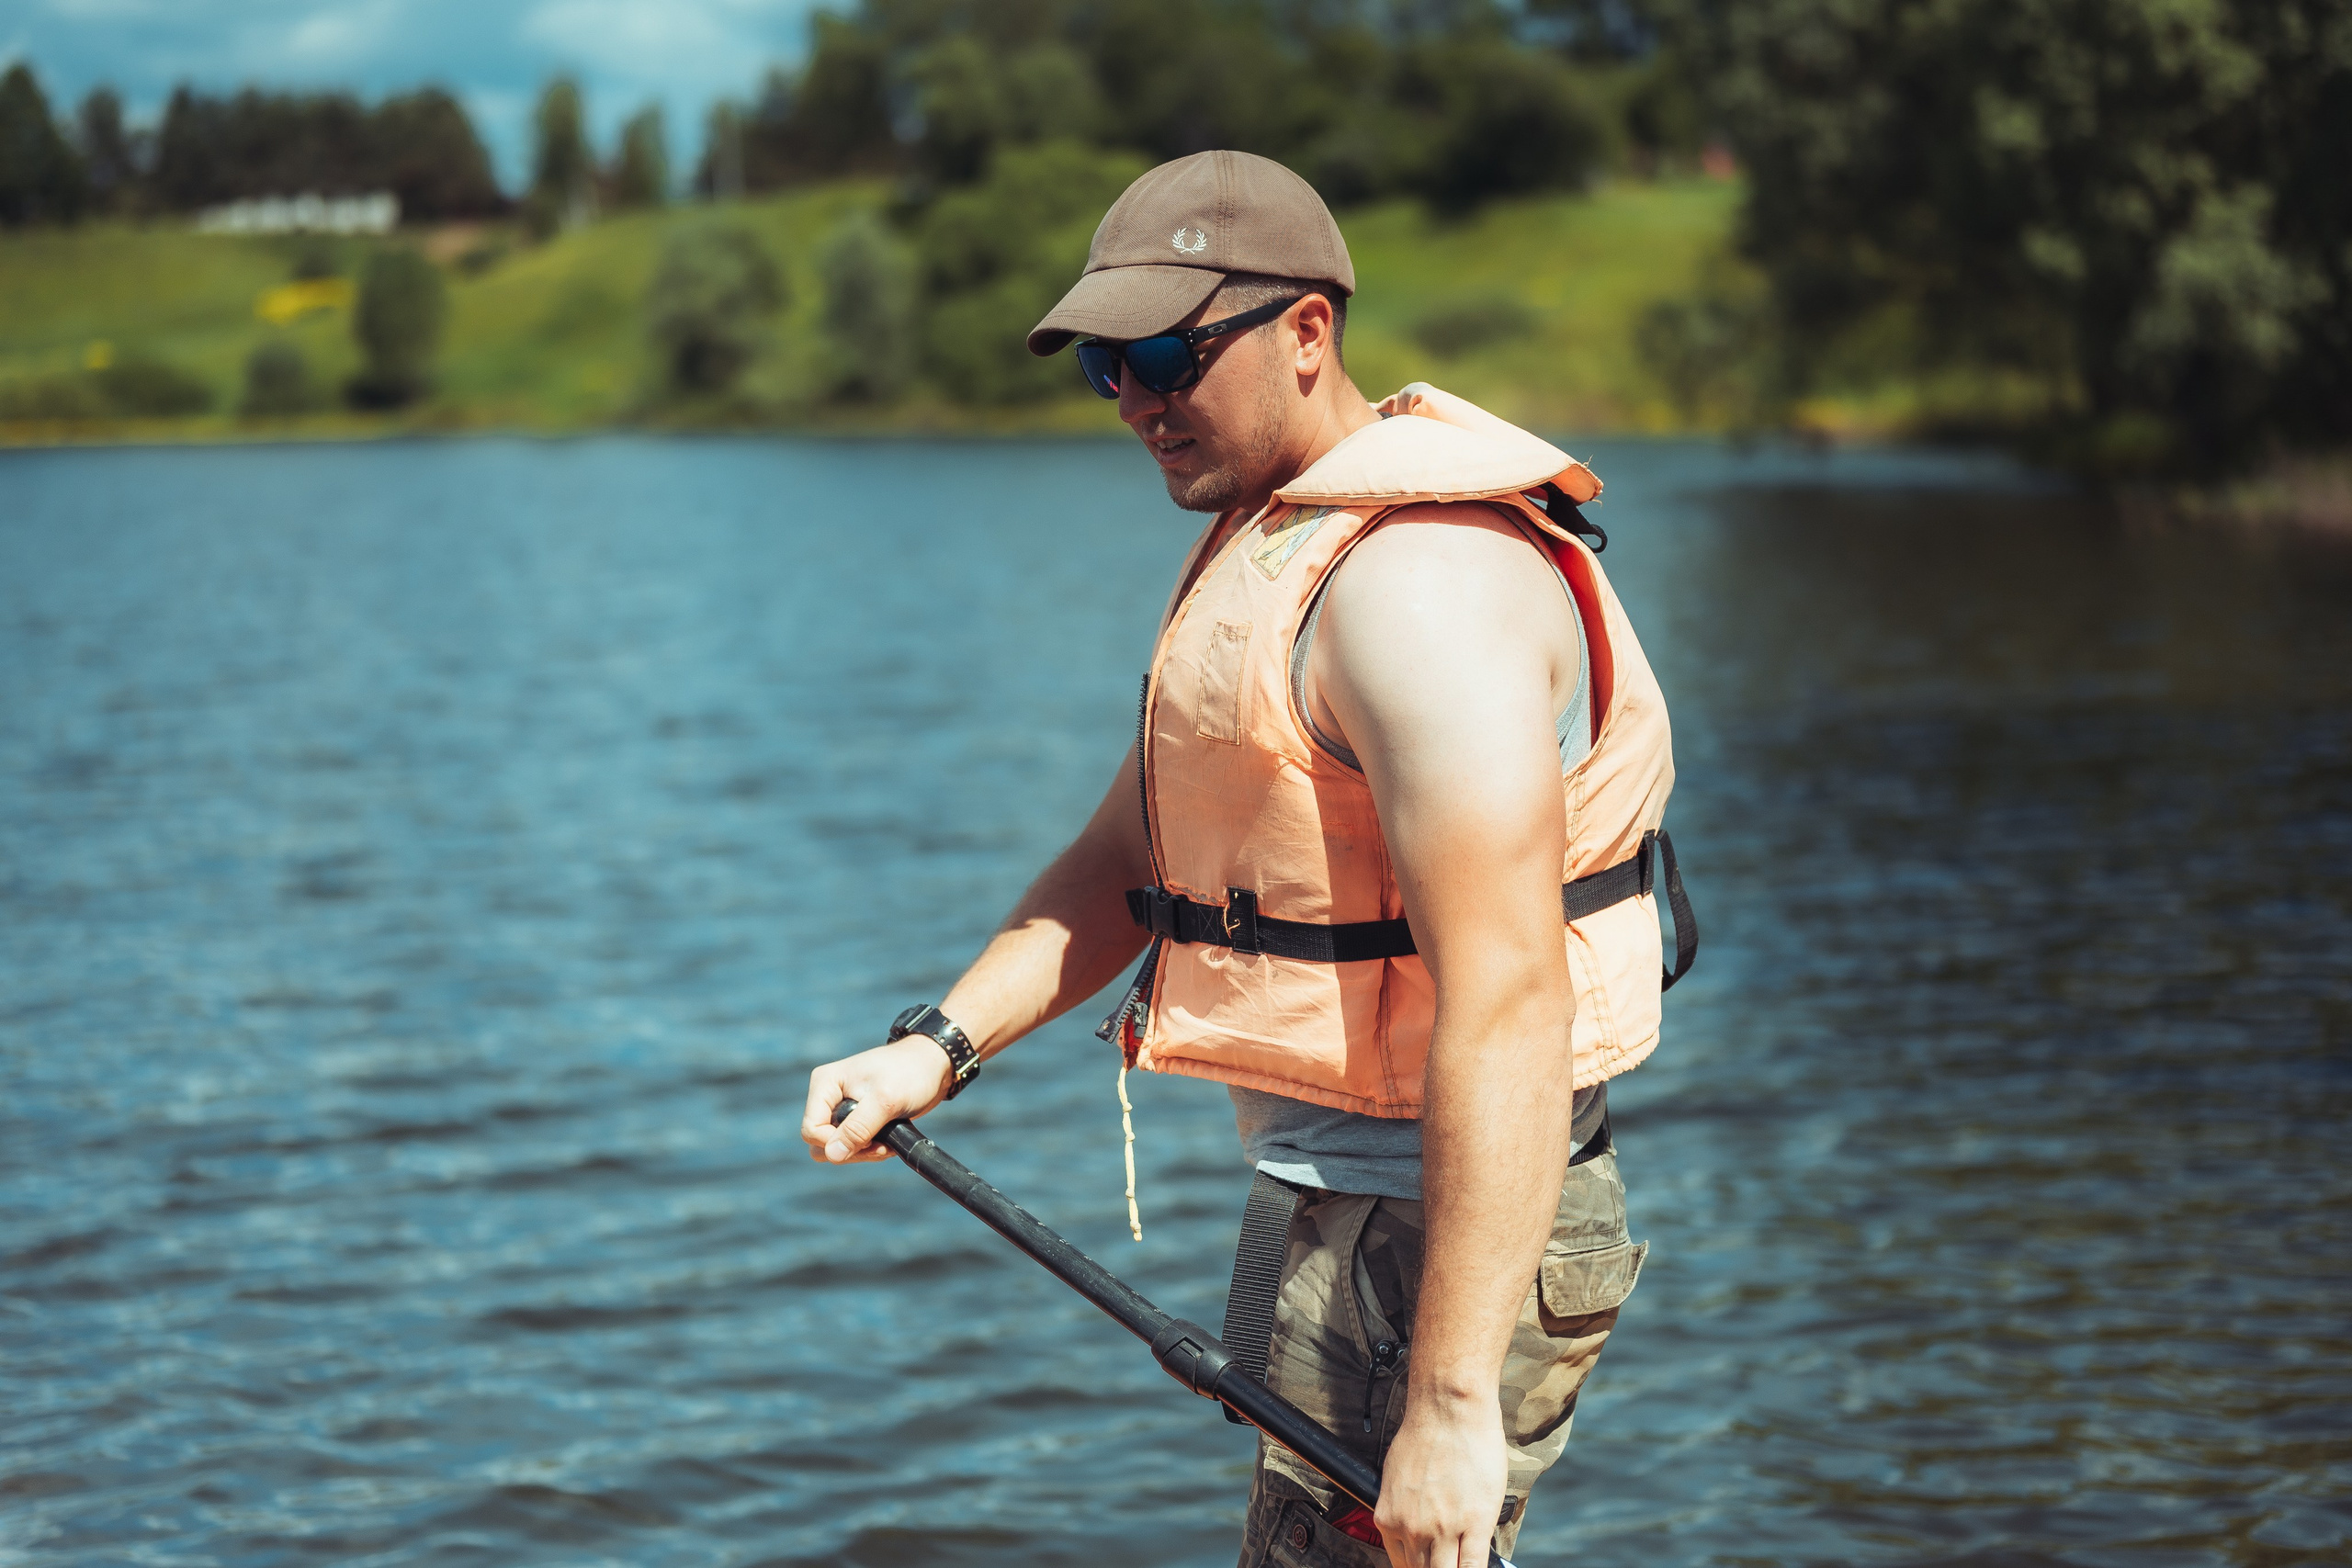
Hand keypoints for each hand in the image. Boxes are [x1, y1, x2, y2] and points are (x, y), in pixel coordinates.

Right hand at [800, 1036, 954, 1163]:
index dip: (834, 1143)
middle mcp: (828, 1097)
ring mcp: (842, 1109)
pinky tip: (890, 1139)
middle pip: (822, 1144)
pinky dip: (871, 1149)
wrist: (934, 1065)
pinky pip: (853, 1147)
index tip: (867, 1140)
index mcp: (825, 1084)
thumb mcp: (884, 1101)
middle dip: (852, 1150)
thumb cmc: (910, 1073)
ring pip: (838, 1148)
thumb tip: (832, 1155)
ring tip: (890, 1141)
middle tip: (881, 1143)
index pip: (811, 1130)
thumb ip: (857, 1128)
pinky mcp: (857, 1119)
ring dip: (865, 1151)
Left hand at [1373, 1390, 1507, 1567]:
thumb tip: (1413, 1525)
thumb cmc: (1425, 1433)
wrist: (1449, 1409)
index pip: (1402, 1565)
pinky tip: (1484, 1567)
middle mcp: (1412, 1530)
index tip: (1430, 1563)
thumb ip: (1402, 1508)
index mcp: (1389, 1519)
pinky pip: (1474, 1566)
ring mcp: (1444, 1530)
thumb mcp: (1396, 1476)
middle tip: (1446, 1560)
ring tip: (1461, 1560)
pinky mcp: (1475, 1524)